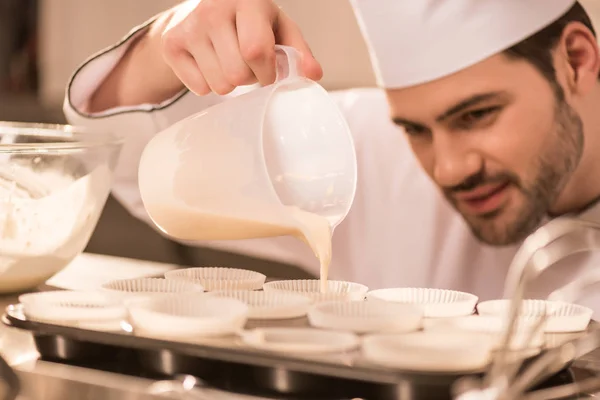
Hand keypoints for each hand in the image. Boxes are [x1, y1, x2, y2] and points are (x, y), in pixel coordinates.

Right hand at [160, 0, 322, 95]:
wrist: (201, 10)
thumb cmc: (249, 22)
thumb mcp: (279, 28)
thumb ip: (298, 51)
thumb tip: (312, 74)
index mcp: (247, 0)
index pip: (256, 50)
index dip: (267, 72)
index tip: (270, 72)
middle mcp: (213, 9)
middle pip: (237, 74)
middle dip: (250, 79)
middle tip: (248, 65)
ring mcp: (189, 26)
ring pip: (219, 85)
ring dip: (230, 83)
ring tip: (230, 63)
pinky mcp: (172, 44)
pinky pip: (199, 88)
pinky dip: (209, 85)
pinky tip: (211, 64)